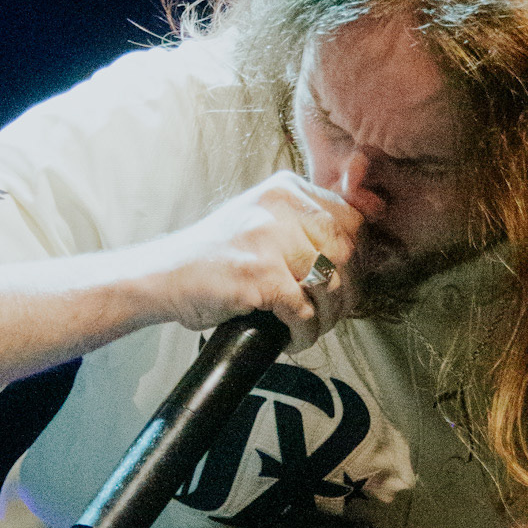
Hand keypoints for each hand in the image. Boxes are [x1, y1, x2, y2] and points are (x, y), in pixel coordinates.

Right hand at [151, 172, 361, 351]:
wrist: (164, 275)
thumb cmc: (218, 256)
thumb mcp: (265, 223)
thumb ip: (306, 225)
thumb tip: (363, 240)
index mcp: (286, 189)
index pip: (350, 218)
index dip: (360, 257)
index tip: (350, 281)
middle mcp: (280, 206)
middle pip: (346, 252)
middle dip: (347, 292)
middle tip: (331, 313)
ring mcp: (268, 238)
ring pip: (330, 283)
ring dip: (326, 317)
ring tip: (310, 326)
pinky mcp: (258, 272)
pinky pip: (304, 310)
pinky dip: (304, 332)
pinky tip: (291, 338)